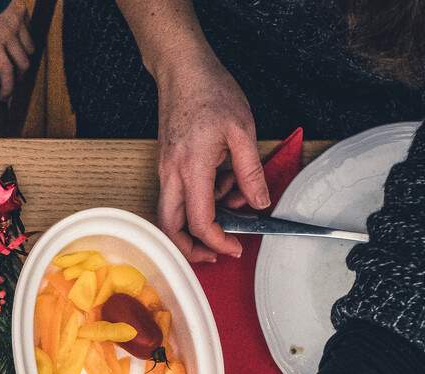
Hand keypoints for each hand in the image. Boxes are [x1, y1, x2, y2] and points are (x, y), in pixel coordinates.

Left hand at [0, 2, 35, 101]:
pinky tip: (16, 40)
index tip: (5, 98)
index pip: (7, 72)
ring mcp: (18, 22)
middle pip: (24, 63)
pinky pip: (29, 29)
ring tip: (15, 62)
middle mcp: (10, 34)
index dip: (8, 88)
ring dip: (24, 58)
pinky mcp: (21, 10)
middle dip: (19, 77)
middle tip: (11, 81)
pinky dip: (25, 38)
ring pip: (30, 48)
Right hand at [153, 49, 266, 260]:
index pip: (201, 221)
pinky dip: (198, 200)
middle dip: (192, 248)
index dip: (219, 241)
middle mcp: (172, 174)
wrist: (183, 71)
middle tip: (217, 252)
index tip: (236, 246)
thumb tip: (259, 203)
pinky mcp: (167, 165)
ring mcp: (166, 170)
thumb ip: (251, 172)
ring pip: (172, 214)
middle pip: (171, 228)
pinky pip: (177, 195)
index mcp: (192, 168)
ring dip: (198, 221)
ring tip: (232, 200)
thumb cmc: (210, 93)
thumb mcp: (242, 130)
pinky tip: (222, 182)